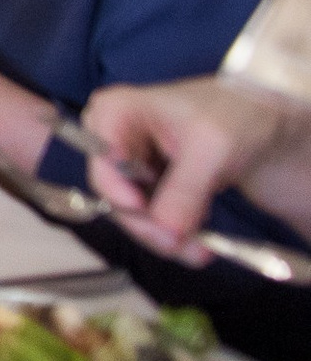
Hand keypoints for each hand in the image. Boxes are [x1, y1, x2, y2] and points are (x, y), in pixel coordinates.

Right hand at [81, 77, 310, 258]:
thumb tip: (166, 234)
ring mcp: (129, 164)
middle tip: (181, 245)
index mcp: (113, 112)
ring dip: (166, 235)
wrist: (259, 119)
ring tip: (201, 248)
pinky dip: (175, 232)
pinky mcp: (147, 185)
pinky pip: (151, 218)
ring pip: (132, 213)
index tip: (152, 218)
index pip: (101, 163)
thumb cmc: (232, 114)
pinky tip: (200, 235)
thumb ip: (185, 191)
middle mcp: (113, 139)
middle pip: (114, 194)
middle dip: (149, 225)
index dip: (120, 194)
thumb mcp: (211, 148)